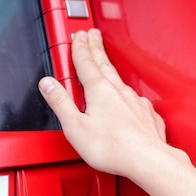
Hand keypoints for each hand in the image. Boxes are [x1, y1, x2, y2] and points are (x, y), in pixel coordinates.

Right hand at [38, 29, 181, 177]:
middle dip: (96, 48)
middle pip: (104, 64)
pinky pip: (134, 98)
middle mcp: (119, 91)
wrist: (146, 160)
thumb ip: (60, 103)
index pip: (85, 62)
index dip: (79, 48)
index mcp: (99, 90)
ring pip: (119, 79)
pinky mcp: (146, 115)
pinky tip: (126, 96)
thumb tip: (48, 84)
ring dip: (109, 67)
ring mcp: (135, 102)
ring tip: (105, 60)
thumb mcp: (75, 126)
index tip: (77, 36)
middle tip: (92, 35)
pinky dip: (126, 93)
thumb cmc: (112, 148)